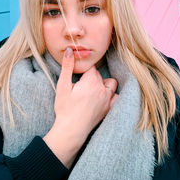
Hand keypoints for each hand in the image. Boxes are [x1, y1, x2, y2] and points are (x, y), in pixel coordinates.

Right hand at [43, 47, 117, 167]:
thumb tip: (70, 50)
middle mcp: (102, 89)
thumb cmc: (65, 108)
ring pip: (111, 84)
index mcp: (91, 81)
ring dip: (103, 85)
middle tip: (80, 87)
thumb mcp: (63, 86)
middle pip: (99, 75)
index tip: (77, 79)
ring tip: (92, 91)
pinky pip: (116, 97)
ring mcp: (108, 99)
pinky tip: (103, 98)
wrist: (71, 130)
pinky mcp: (109, 109)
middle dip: (91, 78)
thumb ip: (67, 66)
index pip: (90, 68)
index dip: (82, 72)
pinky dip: (112, 96)